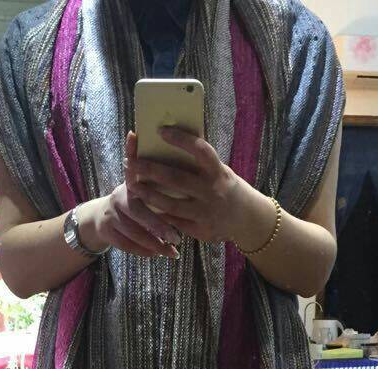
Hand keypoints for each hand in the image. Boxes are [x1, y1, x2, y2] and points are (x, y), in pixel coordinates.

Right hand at [80, 134, 179, 258]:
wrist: (101, 217)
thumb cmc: (132, 201)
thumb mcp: (140, 186)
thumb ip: (154, 177)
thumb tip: (165, 154)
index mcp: (129, 184)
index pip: (135, 174)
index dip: (138, 161)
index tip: (150, 161)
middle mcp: (117, 197)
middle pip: (138, 213)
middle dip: (159, 226)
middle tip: (177, 238)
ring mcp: (110, 215)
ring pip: (134, 233)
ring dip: (154, 244)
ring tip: (172, 251)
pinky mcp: (106, 232)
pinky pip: (127, 245)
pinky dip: (143, 251)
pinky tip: (157, 254)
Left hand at [128, 127, 273, 247]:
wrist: (246, 219)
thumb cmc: (225, 187)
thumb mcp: (219, 171)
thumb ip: (200, 164)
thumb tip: (169, 145)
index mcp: (218, 172)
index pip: (200, 150)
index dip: (181, 139)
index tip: (161, 130)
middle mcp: (212, 191)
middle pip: (176, 179)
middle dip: (150, 170)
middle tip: (131, 162)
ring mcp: (206, 213)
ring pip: (170, 204)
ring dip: (148, 195)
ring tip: (132, 186)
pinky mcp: (200, 230)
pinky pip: (174, 221)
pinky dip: (159, 213)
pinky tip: (145, 206)